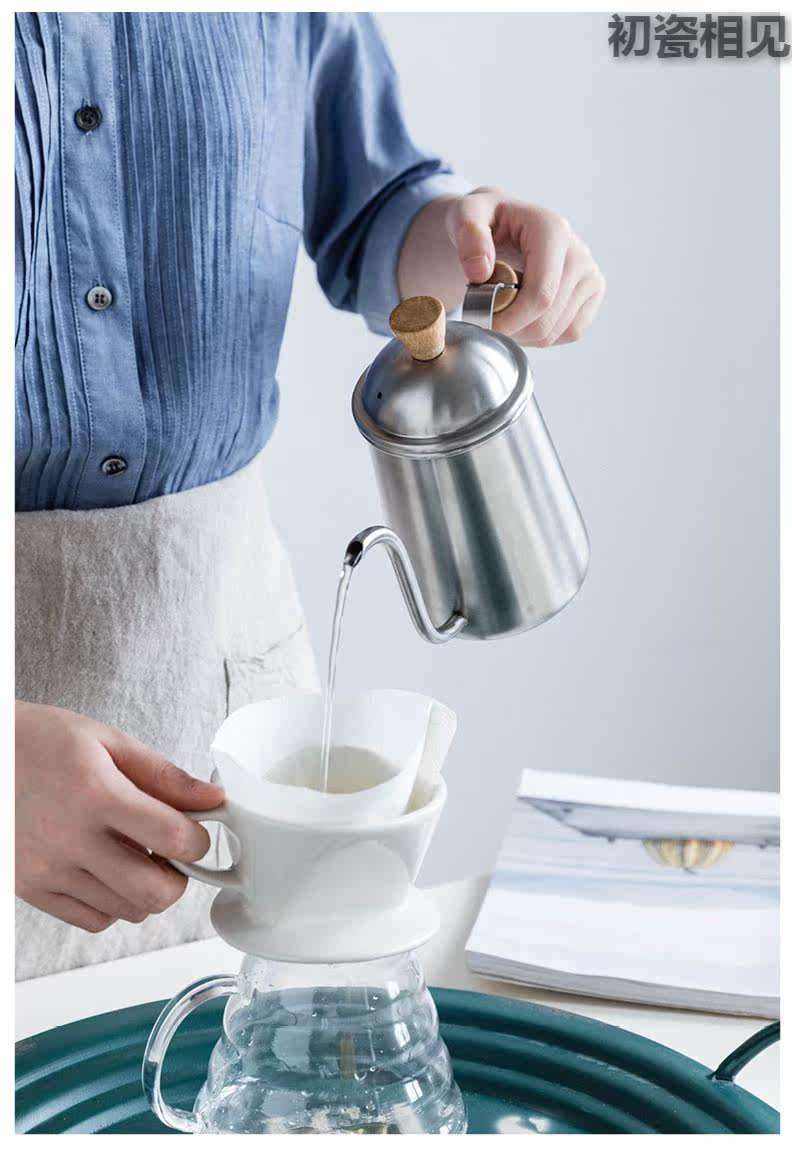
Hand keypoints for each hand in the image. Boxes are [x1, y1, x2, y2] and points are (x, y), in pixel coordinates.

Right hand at [16, 701, 224, 932]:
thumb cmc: (42, 741)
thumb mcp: (108, 741)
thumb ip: (164, 775)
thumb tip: (212, 800)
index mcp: (95, 792)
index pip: (171, 838)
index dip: (197, 841)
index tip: (196, 833)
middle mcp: (68, 837)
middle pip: (153, 892)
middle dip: (178, 878)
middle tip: (172, 855)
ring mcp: (46, 869)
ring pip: (126, 911)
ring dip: (145, 890)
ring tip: (135, 856)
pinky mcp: (30, 888)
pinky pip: (92, 920)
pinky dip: (112, 904)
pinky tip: (108, 871)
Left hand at [445, 188, 604, 345]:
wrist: (502, 225)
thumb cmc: (485, 221)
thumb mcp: (466, 215)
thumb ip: (469, 236)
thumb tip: (480, 271)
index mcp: (553, 231)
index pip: (540, 294)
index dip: (509, 320)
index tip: (482, 323)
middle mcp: (579, 253)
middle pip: (547, 319)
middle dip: (511, 329)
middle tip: (485, 317)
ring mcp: (589, 275)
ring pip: (556, 331)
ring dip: (522, 333)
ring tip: (502, 310)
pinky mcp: (592, 294)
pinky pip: (569, 332)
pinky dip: (541, 335)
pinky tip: (522, 316)